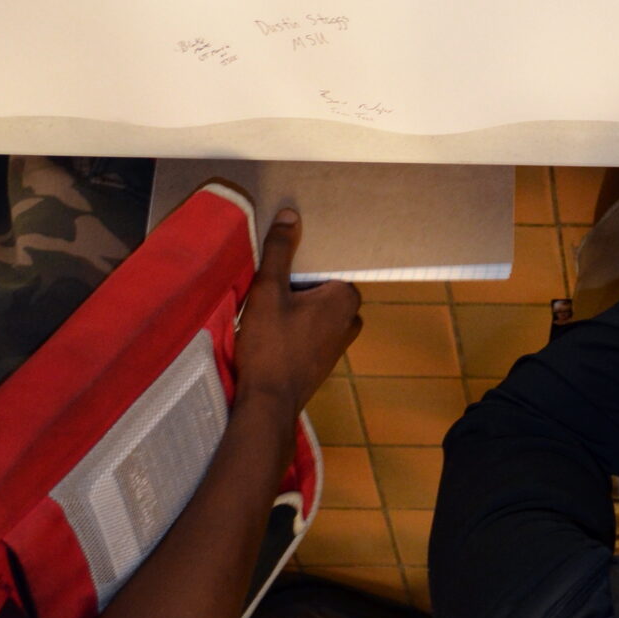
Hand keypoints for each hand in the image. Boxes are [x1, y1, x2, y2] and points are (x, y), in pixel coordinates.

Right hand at [230, 210, 362, 414]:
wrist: (269, 402)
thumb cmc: (270, 346)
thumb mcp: (268, 290)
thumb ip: (280, 250)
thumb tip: (291, 215)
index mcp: (346, 296)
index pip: (324, 263)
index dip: (298, 263)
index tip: (277, 265)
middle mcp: (352, 317)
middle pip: (318, 285)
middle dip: (293, 284)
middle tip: (266, 289)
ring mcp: (341, 340)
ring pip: (313, 308)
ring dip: (291, 305)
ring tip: (265, 311)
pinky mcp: (326, 357)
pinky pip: (310, 328)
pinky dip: (293, 325)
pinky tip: (271, 331)